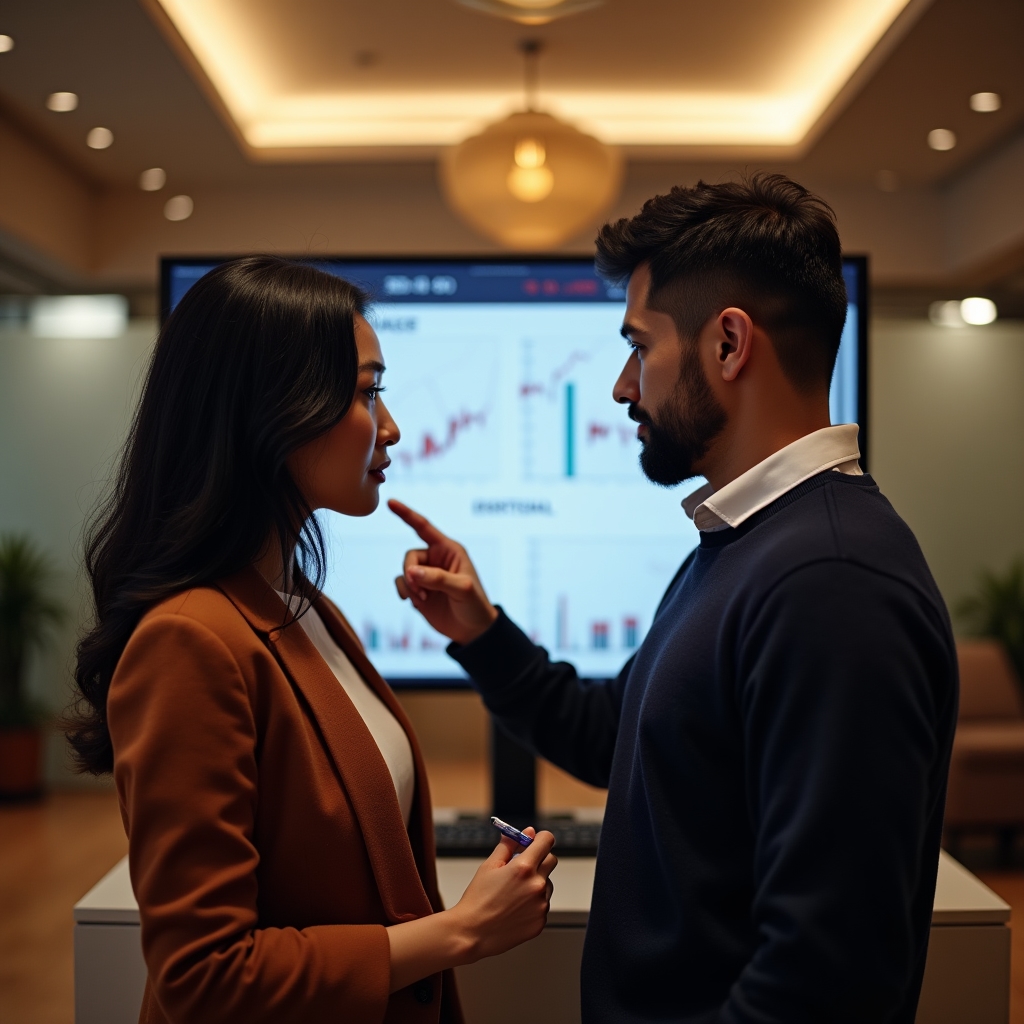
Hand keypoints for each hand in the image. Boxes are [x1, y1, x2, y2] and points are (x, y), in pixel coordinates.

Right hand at [389, 498, 498, 645]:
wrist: (473, 630)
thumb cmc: (475, 605)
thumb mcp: (462, 589)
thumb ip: (437, 578)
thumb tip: (411, 572)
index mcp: (449, 550)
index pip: (424, 527)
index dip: (407, 514)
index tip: (390, 502)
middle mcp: (436, 559)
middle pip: (410, 556)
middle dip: (411, 573)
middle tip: (421, 592)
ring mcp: (426, 575)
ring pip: (404, 571)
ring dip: (410, 586)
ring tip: (423, 600)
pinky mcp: (419, 590)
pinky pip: (402, 584)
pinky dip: (405, 593)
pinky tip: (416, 602)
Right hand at [448, 828, 557, 960]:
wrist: (472, 933)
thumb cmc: (477, 900)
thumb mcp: (489, 866)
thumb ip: (510, 845)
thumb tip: (527, 832)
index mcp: (524, 868)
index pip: (547, 841)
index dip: (540, 838)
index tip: (535, 841)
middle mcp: (537, 885)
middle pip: (551, 860)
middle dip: (539, 859)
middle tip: (521, 867)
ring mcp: (540, 905)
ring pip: (547, 884)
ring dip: (536, 883)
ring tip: (513, 893)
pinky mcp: (541, 921)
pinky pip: (543, 904)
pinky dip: (533, 903)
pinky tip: (515, 908)